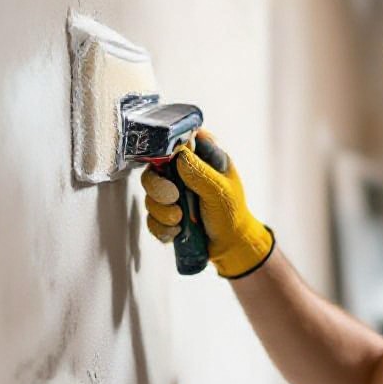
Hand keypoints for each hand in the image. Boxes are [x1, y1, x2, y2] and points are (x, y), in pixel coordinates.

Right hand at [141, 129, 274, 277]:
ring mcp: (173, 191)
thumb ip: (200, 172)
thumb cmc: (232, 213)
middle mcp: (185, 170)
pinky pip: (151, 217)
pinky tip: (177, 231)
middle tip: (173, 199)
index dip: (166, 149)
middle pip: (154, 167)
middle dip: (158, 187)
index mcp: (202, 155)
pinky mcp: (166, 212)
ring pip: (150, 194)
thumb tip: (178, 155)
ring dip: (162, 211)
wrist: (230, 245)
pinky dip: (161, 226)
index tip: (168, 166)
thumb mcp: (220, 191)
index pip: (178, 138)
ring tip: (180, 220)